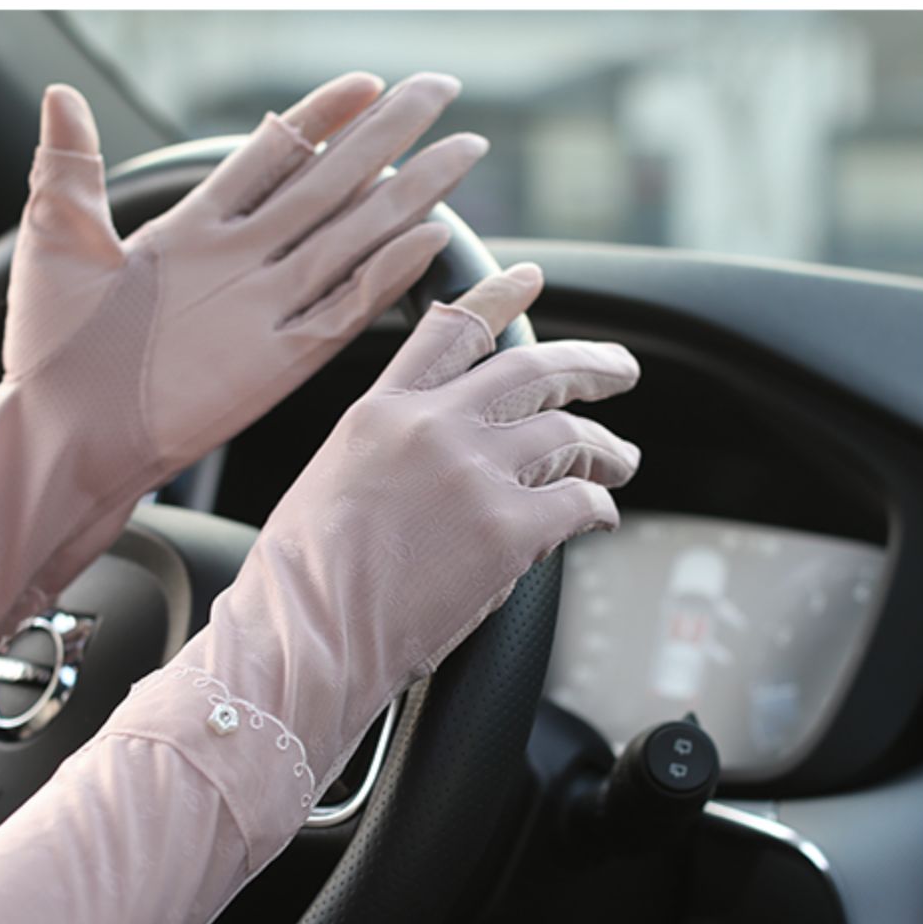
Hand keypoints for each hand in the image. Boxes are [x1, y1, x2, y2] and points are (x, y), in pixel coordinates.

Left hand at [3, 71, 486, 489]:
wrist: (60, 437)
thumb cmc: (49, 351)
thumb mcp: (54, 242)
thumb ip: (70, 167)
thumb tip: (62, 94)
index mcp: (190, 230)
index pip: (270, 154)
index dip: (319, 117)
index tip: (366, 80)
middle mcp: (239, 262)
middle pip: (330, 183)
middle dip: (389, 135)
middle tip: (442, 89)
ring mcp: (263, 309)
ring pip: (352, 237)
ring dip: (408, 194)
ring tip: (461, 151)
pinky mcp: (277, 362)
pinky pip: (345, 309)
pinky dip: (386, 275)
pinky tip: (427, 239)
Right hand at [138, 262, 641, 851]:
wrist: (302, 642)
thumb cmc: (301, 583)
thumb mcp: (330, 482)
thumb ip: (391, 451)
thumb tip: (448, 459)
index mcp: (380, 411)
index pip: (452, 330)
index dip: (498, 299)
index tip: (529, 280)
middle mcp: (431, 427)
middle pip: (532, 369)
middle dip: (588, 364)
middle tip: (619, 370)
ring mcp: (474, 474)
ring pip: (570, 433)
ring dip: (607, 447)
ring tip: (621, 459)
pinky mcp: (509, 530)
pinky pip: (580, 502)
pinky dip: (600, 507)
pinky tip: (601, 516)